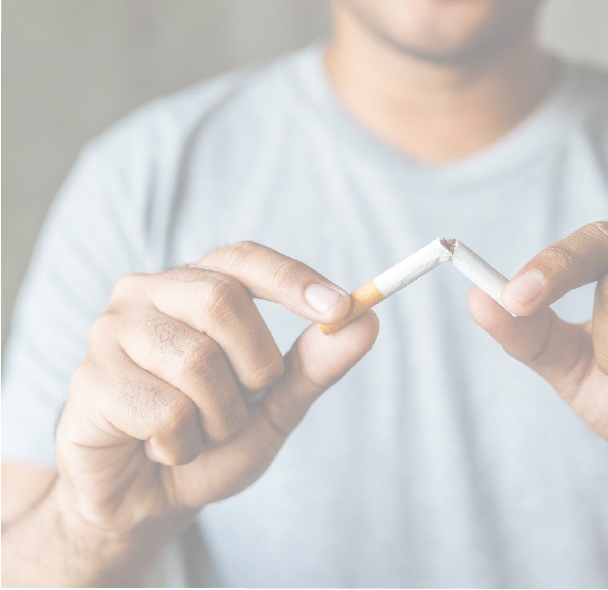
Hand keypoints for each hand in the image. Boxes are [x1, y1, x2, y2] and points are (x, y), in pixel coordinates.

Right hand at [55, 241, 378, 540]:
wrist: (146, 498)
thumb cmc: (211, 438)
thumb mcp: (276, 404)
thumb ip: (316, 364)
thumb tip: (368, 322)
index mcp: (194, 285)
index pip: (245, 258)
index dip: (294, 279)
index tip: (343, 308)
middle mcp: (147, 293)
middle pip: (223, 302)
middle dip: (256, 366)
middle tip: (246, 402)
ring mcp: (111, 332)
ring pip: (197, 362)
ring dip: (221, 417)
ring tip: (200, 431)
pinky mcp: (90, 382)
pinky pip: (165, 412)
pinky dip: (184, 444)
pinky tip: (163, 448)